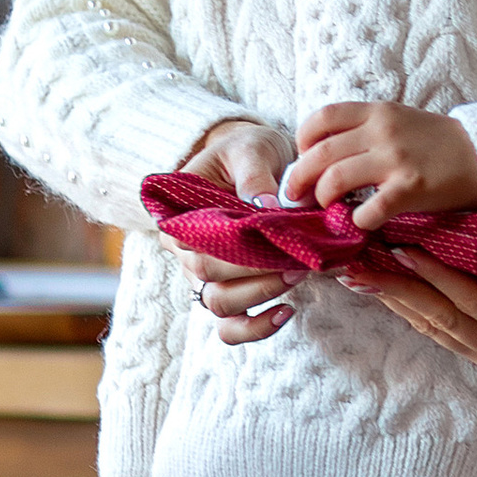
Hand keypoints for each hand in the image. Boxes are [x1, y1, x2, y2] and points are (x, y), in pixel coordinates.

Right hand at [174, 118, 298, 331]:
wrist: (251, 158)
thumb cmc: (245, 151)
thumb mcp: (248, 148)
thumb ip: (254, 174)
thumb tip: (264, 207)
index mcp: (179, 216)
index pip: (195, 245)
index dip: (233, 250)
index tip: (272, 242)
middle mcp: (185, 251)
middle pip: (209, 278)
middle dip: (255, 273)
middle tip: (297, 260)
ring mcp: (204, 275)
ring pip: (219, 306)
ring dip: (259, 296)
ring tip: (296, 275)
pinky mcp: (228, 289)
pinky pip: (232, 325)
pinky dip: (256, 327)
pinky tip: (286, 312)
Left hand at [287, 101, 476, 222]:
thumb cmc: (440, 144)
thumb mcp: (401, 122)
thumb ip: (367, 133)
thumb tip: (326, 161)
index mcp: (378, 112)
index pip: (322, 118)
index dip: (303, 141)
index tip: (304, 159)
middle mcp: (382, 131)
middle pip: (319, 154)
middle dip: (299, 179)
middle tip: (297, 197)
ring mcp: (396, 159)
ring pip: (334, 180)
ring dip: (323, 201)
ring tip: (328, 211)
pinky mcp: (411, 188)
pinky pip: (369, 209)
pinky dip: (357, 221)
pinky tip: (361, 225)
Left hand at [340, 232, 476, 380]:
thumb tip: (447, 230)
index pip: (469, 301)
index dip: (432, 273)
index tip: (399, 246)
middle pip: (443, 320)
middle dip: (397, 291)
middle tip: (358, 266)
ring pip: (437, 330)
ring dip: (398, 301)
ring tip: (361, 277)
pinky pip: (447, 332)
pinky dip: (418, 309)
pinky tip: (390, 291)